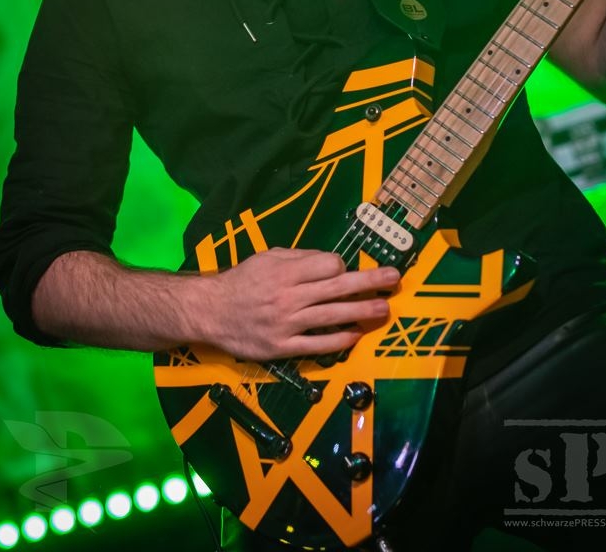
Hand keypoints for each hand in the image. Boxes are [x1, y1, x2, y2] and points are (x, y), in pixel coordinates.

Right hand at [200, 247, 399, 361]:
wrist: (210, 312)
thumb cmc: (241, 281)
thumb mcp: (266, 257)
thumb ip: (298, 258)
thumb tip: (331, 262)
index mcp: (284, 271)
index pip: (327, 266)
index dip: (340, 265)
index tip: (341, 269)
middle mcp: (288, 296)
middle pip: (337, 288)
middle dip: (369, 282)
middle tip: (394, 278)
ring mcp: (287, 324)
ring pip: (332, 316)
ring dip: (362, 311)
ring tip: (384, 308)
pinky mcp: (283, 347)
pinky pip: (317, 345)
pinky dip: (339, 340)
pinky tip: (356, 335)